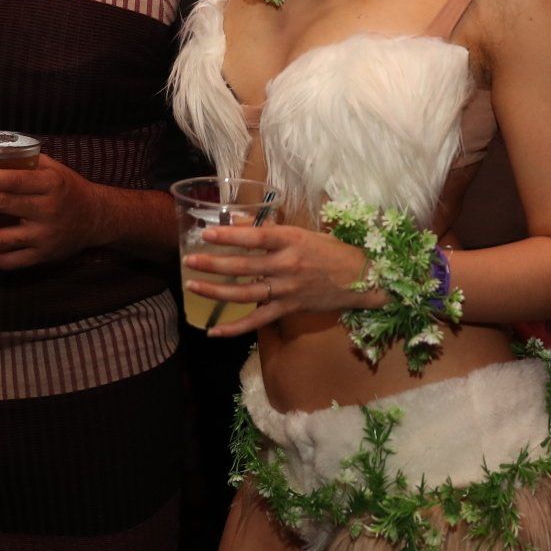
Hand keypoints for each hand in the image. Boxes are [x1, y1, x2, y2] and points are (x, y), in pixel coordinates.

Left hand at [0, 153, 109, 269]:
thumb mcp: (55, 169)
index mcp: (51, 185)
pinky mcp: (41, 257)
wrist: (96, 218)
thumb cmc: (69, 188)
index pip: (13, 180)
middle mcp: (47, 211)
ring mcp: (43, 237)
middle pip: (2, 206)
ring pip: (0, 240)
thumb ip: (27, 163)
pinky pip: (8, 262)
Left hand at [182, 223, 384, 336]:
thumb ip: (267, 228)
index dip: (230, 236)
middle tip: (189, 261)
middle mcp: (288, 264)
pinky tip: (214, 331)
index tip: (207, 234)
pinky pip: (258, 321)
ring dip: (217, 291)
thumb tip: (234, 219)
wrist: (360, 277)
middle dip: (214, 264)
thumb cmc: (328, 250)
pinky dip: (235, 328)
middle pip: (245, 266)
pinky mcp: (289, 309)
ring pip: (246, 293)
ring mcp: (288, 289)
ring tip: (193, 286)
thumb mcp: (301, 233)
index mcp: (292, 240)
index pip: (256, 236)